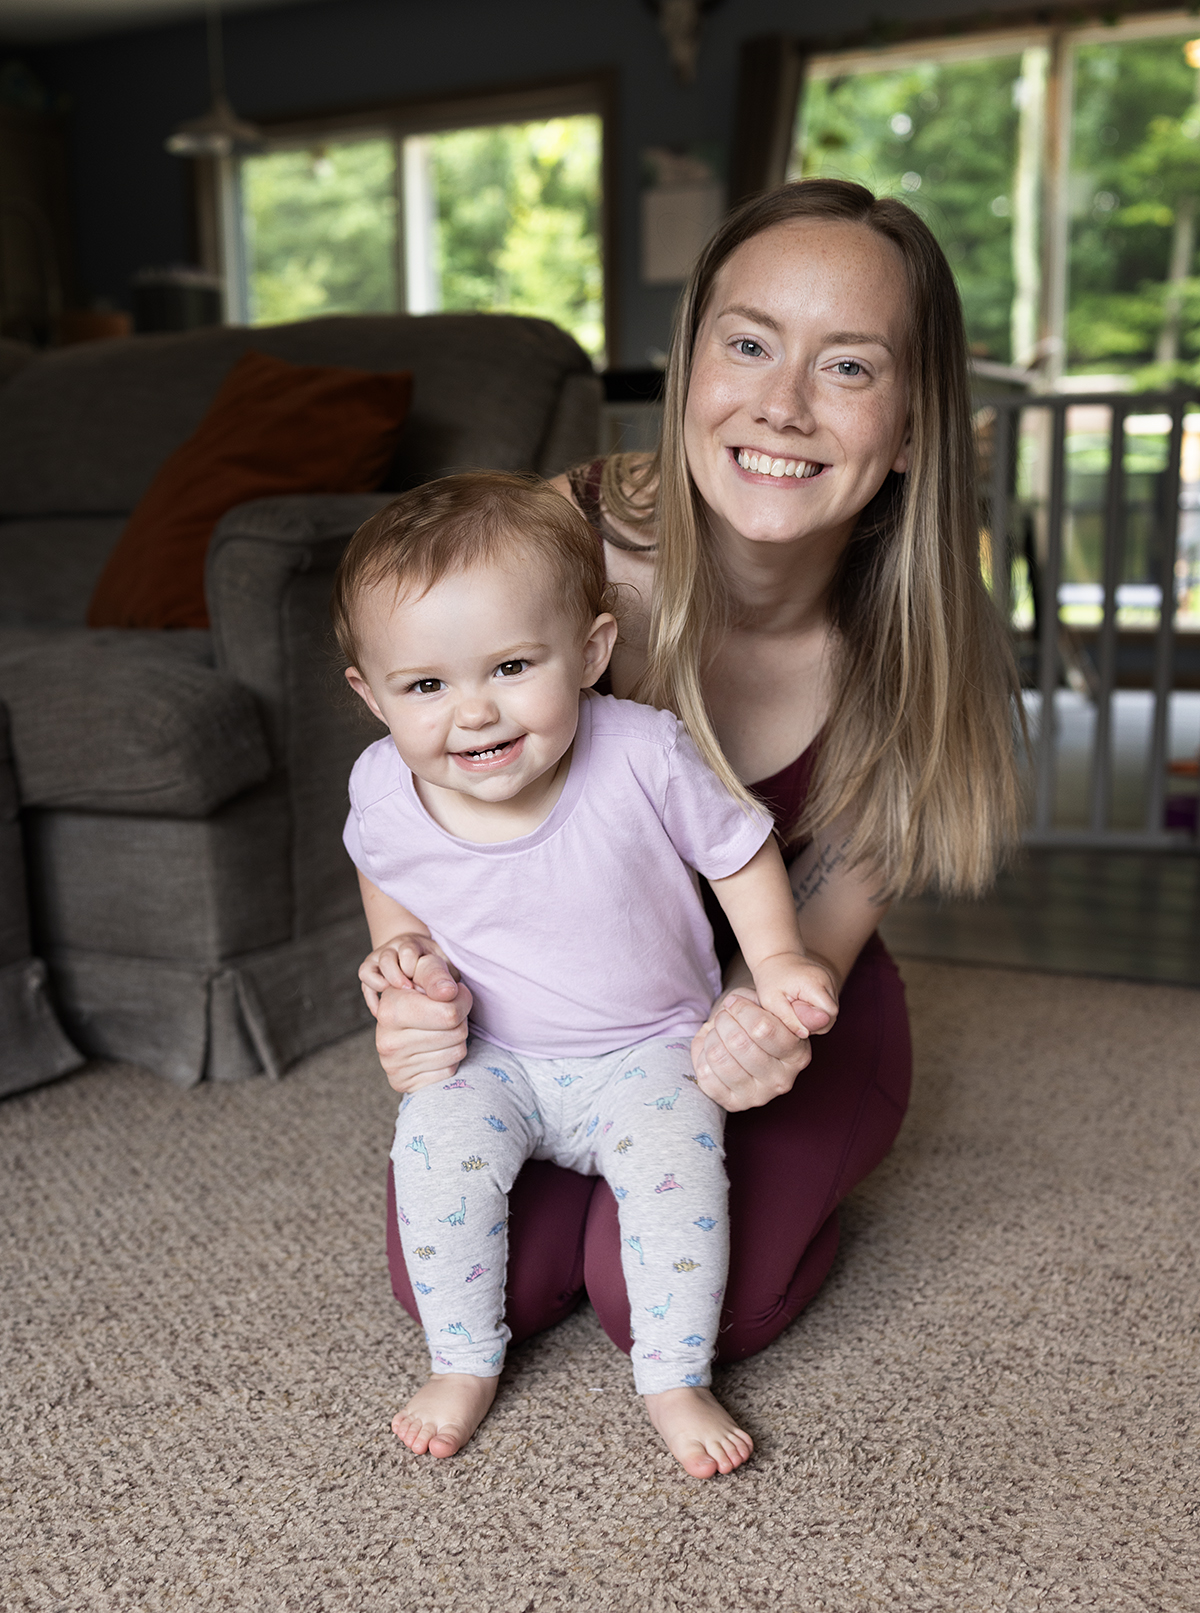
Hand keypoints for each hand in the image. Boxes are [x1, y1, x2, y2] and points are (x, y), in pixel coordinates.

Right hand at [359, 933, 471, 1093]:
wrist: (401, 1022)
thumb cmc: (420, 992)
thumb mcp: (425, 972)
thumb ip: (436, 975)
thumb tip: (448, 992)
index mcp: (390, 1008)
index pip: (450, 1012)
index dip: (462, 1001)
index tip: (454, 994)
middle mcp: (387, 1040)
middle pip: (457, 1032)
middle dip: (461, 1020)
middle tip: (447, 1013)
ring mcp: (394, 1065)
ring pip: (457, 1052)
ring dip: (457, 1039)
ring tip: (440, 1029)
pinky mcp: (403, 1083)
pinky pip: (449, 1072)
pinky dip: (449, 1060)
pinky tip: (435, 1049)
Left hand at [690, 988, 810, 1112]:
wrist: (743, 1038)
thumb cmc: (758, 1018)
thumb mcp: (772, 1005)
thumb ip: (791, 1008)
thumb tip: (821, 1014)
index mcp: (797, 1054)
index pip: (762, 1028)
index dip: (741, 1010)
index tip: (734, 1002)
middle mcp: (782, 1080)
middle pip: (739, 1043)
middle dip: (724, 1021)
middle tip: (724, 1016)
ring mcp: (758, 1096)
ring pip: (720, 1059)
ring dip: (712, 1037)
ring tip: (717, 1030)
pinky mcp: (734, 1104)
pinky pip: (707, 1077)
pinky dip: (702, 1056)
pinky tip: (711, 1048)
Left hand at [749, 951, 839, 1039]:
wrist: (775, 957)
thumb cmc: (770, 980)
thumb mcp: (771, 1001)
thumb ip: (788, 1018)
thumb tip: (804, 1034)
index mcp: (814, 983)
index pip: (829, 1014)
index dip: (816, 1023)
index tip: (797, 1019)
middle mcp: (827, 978)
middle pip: (833, 1013)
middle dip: (816, 1020)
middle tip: (795, 1014)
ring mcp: (831, 978)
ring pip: (832, 1008)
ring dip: (817, 1014)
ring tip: (798, 1006)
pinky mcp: (830, 979)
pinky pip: (829, 1002)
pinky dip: (818, 1007)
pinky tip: (803, 1001)